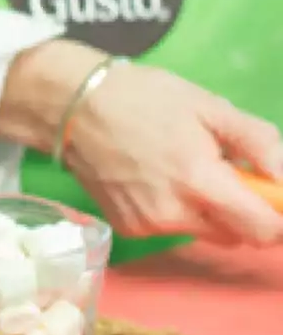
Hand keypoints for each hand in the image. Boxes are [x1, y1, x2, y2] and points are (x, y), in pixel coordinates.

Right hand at [2, 42, 282, 246]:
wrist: (72, 105)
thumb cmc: (143, 98)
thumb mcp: (209, 106)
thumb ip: (258, 142)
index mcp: (199, 180)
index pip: (264, 229)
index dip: (280, 218)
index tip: (278, 199)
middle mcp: (173, 214)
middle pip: (238, 237)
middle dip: (247, 212)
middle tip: (233, 175)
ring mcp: (147, 225)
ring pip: (205, 232)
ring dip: (212, 211)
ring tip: (188, 169)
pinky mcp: (127, 229)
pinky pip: (172, 229)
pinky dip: (178, 211)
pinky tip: (157, 178)